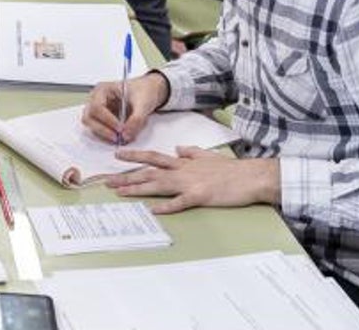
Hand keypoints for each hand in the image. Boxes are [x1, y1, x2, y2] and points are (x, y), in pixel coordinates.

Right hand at [82, 72, 168, 144]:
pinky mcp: (102, 120)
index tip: (120, 128)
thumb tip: (126, 135)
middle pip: (89, 117)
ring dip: (104, 134)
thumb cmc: (143, 90)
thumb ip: (136, 119)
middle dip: (103, 130)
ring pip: (91, 126)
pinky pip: (99, 131)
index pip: (97, 106)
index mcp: (103, 89)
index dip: (107, 119)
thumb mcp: (143, 103)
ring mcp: (97, 110)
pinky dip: (108, 136)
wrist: (147, 92)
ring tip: (120, 138)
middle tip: (118, 138)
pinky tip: (120, 136)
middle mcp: (96, 99)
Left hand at [105, 148, 280, 213]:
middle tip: (107, 180)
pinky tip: (153, 209)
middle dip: (127, 176)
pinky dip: (166, 206)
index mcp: (183, 163)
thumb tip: (178, 149)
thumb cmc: (231, 169)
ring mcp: (190, 183)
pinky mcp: (200, 196)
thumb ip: (191, 152)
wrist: (251, 176)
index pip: (153, 157)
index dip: (134, 156)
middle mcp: (182, 170)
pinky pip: (180, 202)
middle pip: (149, 172)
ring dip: (138, 188)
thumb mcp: (208, 156)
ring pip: (158, 184)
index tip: (117, 156)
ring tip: (120, 192)